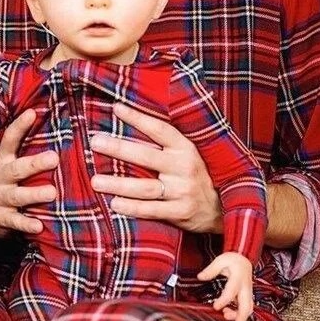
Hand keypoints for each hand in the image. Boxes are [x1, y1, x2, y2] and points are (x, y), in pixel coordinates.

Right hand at [0, 109, 57, 237]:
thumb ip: (26, 149)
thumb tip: (53, 124)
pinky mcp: (2, 218)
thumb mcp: (9, 163)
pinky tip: (39, 225)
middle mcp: (0, 177)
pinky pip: (16, 222)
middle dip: (35, 164)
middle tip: (53, 158)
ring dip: (34, 194)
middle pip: (16, 169)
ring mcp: (0, 198)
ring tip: (52, 193)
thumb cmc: (5, 182)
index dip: (19, 126)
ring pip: (17, 195)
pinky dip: (27, 224)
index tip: (32, 113)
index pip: (10, 140)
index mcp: (3, 160)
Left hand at [88, 103, 222, 232]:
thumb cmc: (197, 175)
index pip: (160, 129)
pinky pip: (152, 210)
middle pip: (146, 156)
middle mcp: (184, 168)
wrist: (224, 208)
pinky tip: (114, 204)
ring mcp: (183, 191)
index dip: (138, 118)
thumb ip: (165, 142)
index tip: (116, 108)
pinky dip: (133, 208)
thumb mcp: (189, 153)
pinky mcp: (181, 212)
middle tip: (95, 142)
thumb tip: (131, 120)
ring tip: (95, 181)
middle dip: (119, 148)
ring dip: (119, 184)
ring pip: (146, 187)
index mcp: (186, 148)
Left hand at [197, 251, 253, 320]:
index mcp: (238, 277)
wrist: (244, 259)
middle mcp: (245, 286)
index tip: (216, 307)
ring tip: (226, 316)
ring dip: (240, 315)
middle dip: (242, 314)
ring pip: (248, 307)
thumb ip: (211, 270)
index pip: (232, 291)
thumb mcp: (220, 261)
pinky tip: (228, 313)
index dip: (224, 300)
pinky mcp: (247, 296)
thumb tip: (200, 277)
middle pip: (246, 303)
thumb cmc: (232, 260)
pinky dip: (240, 313)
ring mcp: (247, 292)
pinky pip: (247, 307)